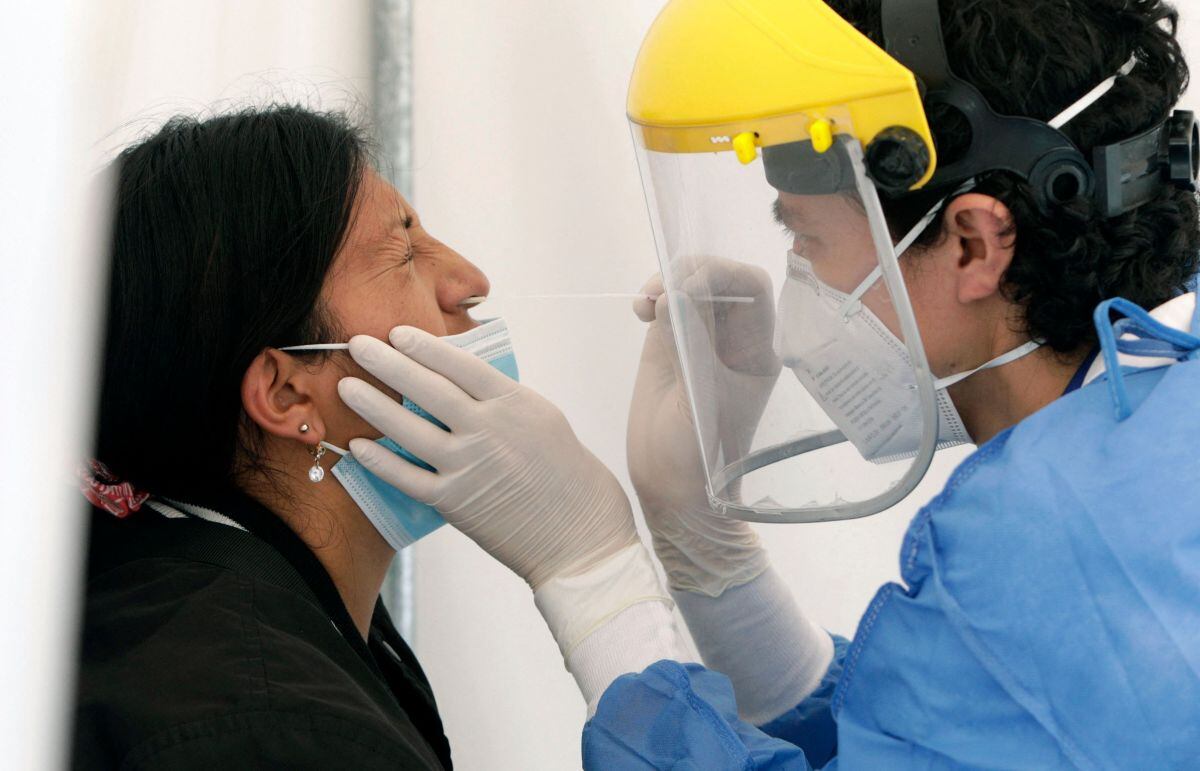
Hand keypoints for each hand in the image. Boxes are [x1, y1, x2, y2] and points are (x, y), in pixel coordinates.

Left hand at [338, 327, 638, 589]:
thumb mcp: (546, 421)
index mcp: (516, 404)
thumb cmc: (574, 480)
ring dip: (373, 405)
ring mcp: (468, 466)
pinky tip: (359, 446)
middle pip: (427, 388)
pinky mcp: (455, 503)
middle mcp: (488, 429)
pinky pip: (407, 477)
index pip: (460, 364)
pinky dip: (380, 462)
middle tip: (358, 343)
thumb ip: (505, 403)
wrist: (583, 540)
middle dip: (388, 363)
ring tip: (347, 386)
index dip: (425, 346)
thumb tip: (465, 385)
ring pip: (408, 429)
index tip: (399, 332)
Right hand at [628, 259, 780, 595]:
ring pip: (690, 285)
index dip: (720, 275)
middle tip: (658, 293)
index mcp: (759, 350)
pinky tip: (639, 310)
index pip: (751, 288)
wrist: (673, 490)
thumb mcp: (699, 400)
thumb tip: (674, 293)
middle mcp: (734, 339)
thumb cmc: (699, 457)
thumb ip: (689, 344)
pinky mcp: (671, 344)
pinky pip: (666, 303)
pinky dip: (652, 296)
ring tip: (644, 304)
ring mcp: (701, 339)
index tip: (685, 291)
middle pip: (720, 278)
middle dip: (689, 273)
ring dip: (666, 281)